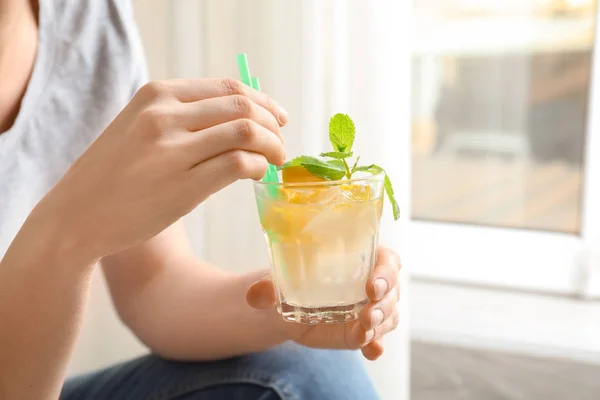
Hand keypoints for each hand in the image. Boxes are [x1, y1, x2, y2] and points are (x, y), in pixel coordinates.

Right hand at [32, 79, 287, 260]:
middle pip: (243, 106)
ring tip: (275, 161)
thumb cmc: (112, 175)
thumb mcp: (139, 128)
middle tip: (281, 143)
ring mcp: (172, 150)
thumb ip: (181, 117)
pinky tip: (257, 175)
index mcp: (156, 95)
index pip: (228, 88)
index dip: (263, 101)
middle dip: (273, 124)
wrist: (76, 216)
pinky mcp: (182, 185)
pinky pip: (238, 164)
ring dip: (272, 146)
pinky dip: (258, 167)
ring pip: (247, 132)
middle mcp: (164, 115)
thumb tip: (240, 118)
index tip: (278, 117)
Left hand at [247, 246, 400, 359]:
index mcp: (361, 258)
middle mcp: (372, 282)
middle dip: (384, 304)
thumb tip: (256, 294)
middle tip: (367, 314)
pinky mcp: (363, 330)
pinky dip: (375, 345)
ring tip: (364, 331)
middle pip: (391, 291)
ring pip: (389, 315)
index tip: (371, 285)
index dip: (385, 272)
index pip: (386, 261)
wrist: (284, 306)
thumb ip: (270, 287)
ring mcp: (371, 308)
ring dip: (380, 324)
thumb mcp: (281, 280)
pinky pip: (377, 338)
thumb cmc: (290, 280)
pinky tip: (371, 352)